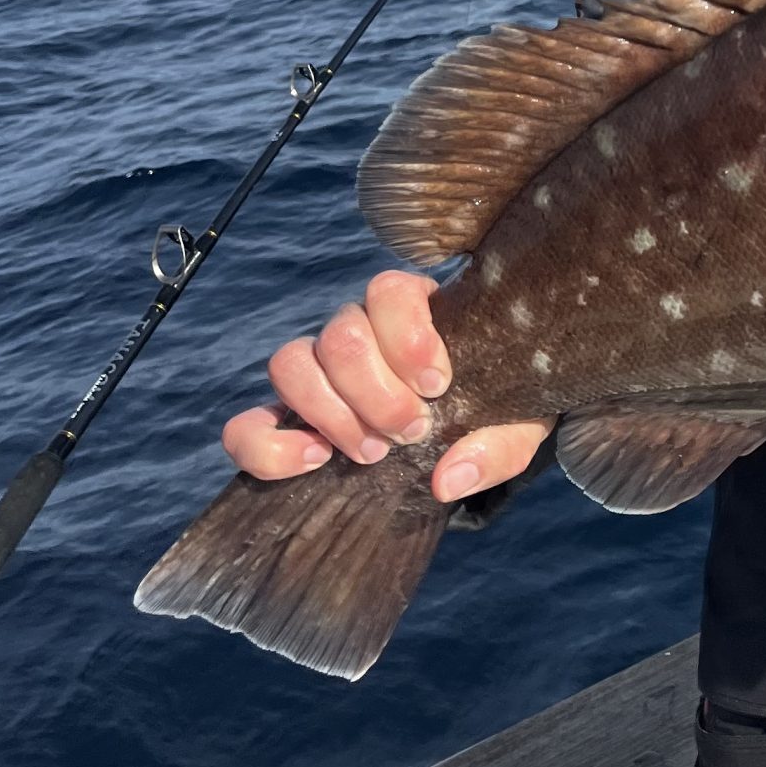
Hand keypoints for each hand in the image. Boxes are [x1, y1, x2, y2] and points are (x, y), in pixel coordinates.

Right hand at [221, 268, 552, 502]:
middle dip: (374, 393)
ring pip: (289, 363)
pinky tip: (315, 462)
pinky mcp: (287, 421)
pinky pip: (246, 426)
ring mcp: (317, 373)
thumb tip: (448, 476)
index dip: (408, 335)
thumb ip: (499, 444)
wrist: (470, 429)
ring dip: (330, 413)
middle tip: (410, 432)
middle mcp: (358, 330)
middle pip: (338, 335)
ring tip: (373, 452)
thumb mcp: (519, 422)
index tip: (438, 385)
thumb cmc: (498, 408)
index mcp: (414, 309)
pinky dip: (267, 447)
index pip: (387, 289)